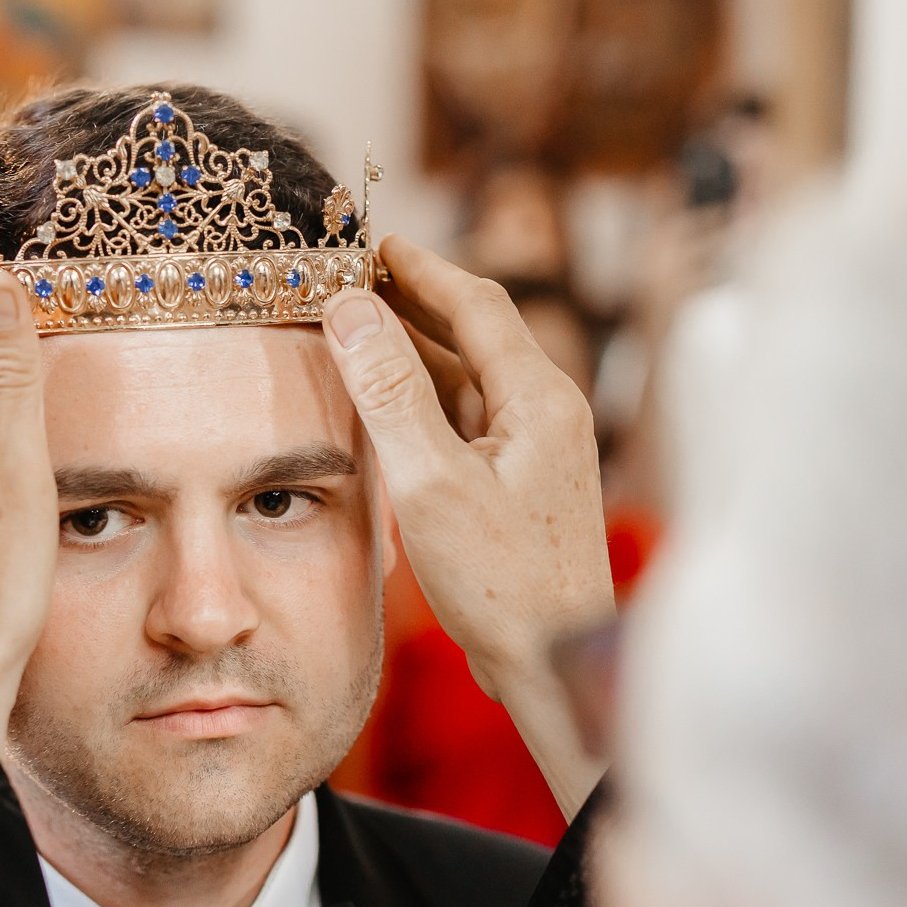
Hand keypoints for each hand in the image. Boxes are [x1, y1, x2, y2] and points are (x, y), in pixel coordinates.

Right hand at [321, 234, 613, 813]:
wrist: (555, 663)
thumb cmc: (501, 583)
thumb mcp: (431, 482)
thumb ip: (389, 392)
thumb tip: (351, 309)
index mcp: (539, 398)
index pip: (476, 302)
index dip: (419, 267)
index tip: (369, 242)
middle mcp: (548, 412)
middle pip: (475, 332)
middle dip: (413, 300)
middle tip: (351, 277)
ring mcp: (537, 449)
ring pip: (469, 378)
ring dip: (413, 352)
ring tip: (354, 330)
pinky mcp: (521, 484)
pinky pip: (468, 419)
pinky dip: (424, 400)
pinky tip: (385, 405)